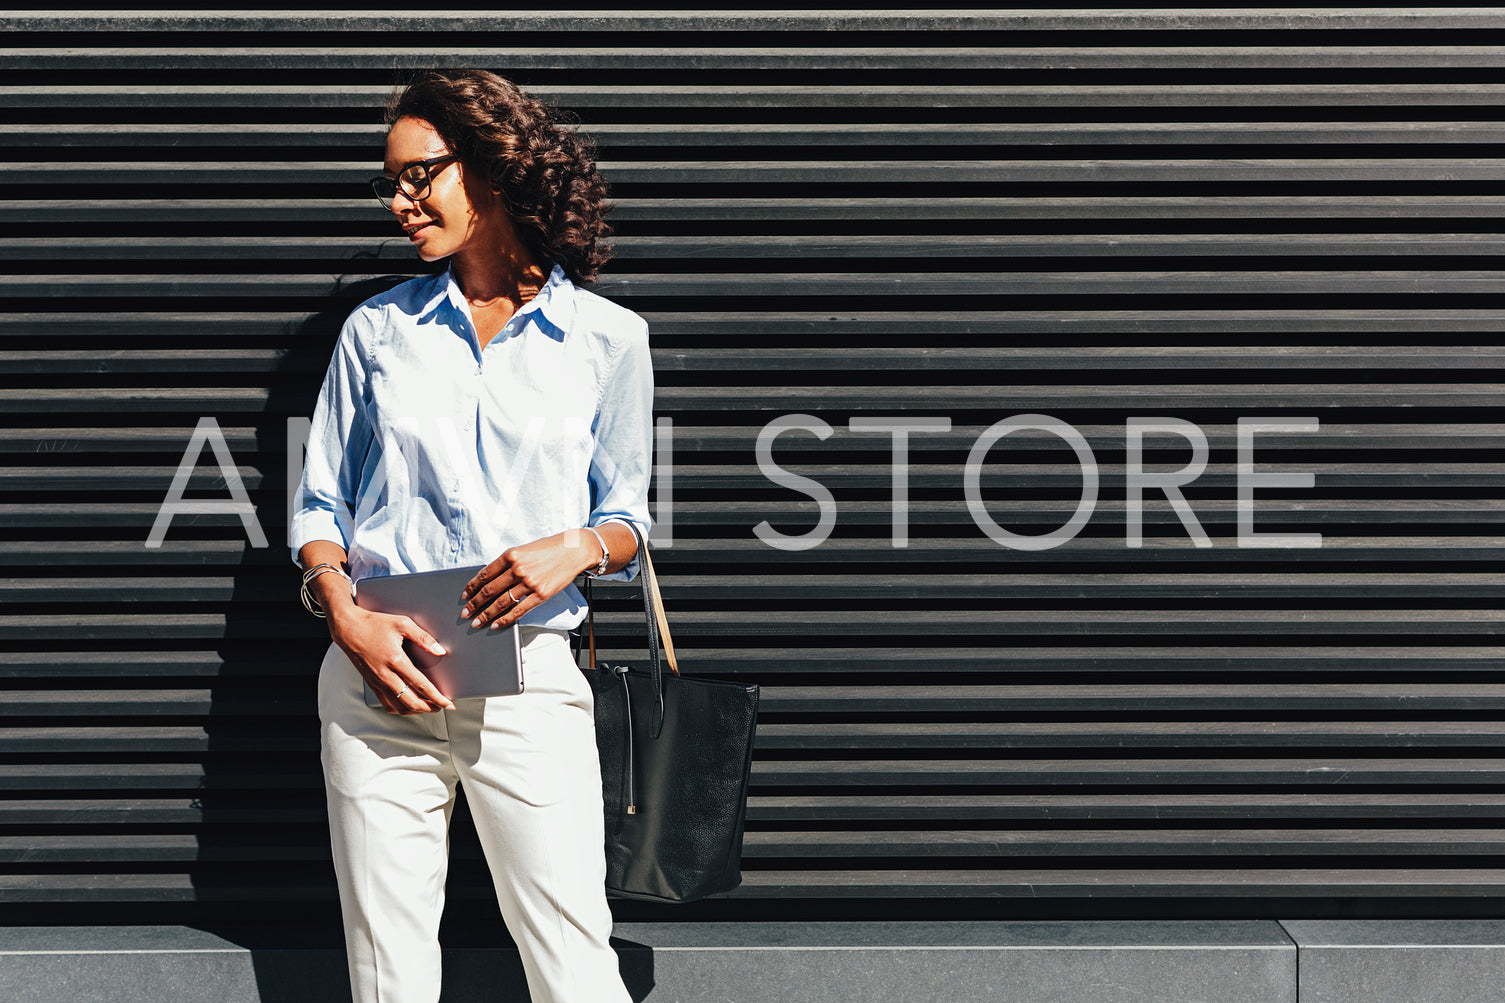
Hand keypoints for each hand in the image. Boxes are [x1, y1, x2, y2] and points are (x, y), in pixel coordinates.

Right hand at [328, 604, 455, 714]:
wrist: (348, 628)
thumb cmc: (374, 624)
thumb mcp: (403, 624)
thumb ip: (424, 638)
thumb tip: (440, 650)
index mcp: (395, 660)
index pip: (421, 685)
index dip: (437, 697)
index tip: (448, 703)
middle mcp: (385, 675)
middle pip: (411, 702)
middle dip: (430, 708)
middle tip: (442, 707)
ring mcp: (377, 682)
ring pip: (398, 707)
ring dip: (416, 711)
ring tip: (428, 707)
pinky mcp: (371, 684)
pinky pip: (386, 704)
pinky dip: (400, 708)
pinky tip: (408, 705)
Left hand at [460, 530, 598, 629]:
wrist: (573, 551)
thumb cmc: (548, 549)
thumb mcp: (523, 550)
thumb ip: (507, 564)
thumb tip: (490, 581)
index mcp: (510, 555)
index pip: (484, 575)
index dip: (471, 587)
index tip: (464, 595)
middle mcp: (518, 569)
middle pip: (489, 591)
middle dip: (474, 604)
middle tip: (465, 613)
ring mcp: (529, 583)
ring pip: (501, 603)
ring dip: (486, 614)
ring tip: (476, 622)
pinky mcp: (540, 594)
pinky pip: (518, 610)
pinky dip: (505, 619)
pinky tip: (495, 624)